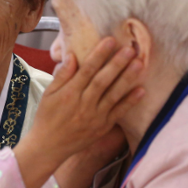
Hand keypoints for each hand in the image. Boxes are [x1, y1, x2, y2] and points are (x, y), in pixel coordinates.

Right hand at [14, 37, 143, 187]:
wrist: (49, 146)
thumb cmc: (47, 117)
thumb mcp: (48, 94)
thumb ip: (62, 75)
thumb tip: (72, 56)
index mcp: (70, 93)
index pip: (86, 70)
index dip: (99, 54)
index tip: (110, 40)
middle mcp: (83, 104)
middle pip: (103, 80)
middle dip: (117, 63)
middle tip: (130, 49)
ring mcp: (95, 116)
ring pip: (113, 94)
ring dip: (127, 79)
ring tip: (139, 64)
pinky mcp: (102, 127)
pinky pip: (119, 113)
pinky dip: (130, 102)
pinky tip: (141, 90)